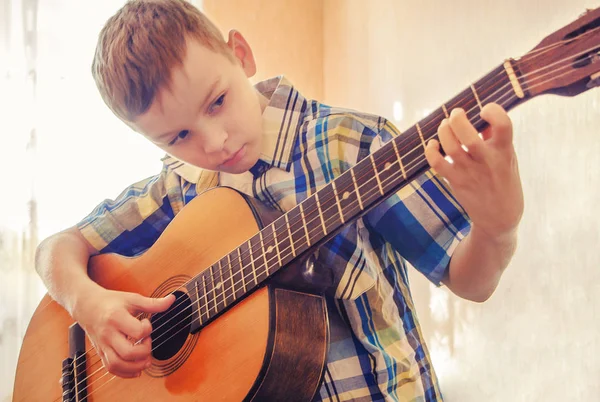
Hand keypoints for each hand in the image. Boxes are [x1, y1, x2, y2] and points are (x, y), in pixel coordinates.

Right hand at [72, 287, 174, 377]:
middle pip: (127, 352)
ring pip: (117, 364)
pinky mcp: (101, 352)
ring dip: (136, 366)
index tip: (146, 323)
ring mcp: (103, 345)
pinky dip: (125, 372)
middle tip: (147, 341)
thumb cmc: (111, 301)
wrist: (87, 306)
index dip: (147, 329)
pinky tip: (136, 368)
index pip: (137, 331)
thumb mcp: (132, 298)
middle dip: (144, 351)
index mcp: (116, 318)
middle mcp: (108, 334)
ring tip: (146, 359)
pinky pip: (111, 368)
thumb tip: (171, 300)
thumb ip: (153, 303)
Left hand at [425, 103, 523, 241]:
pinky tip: (433, 144)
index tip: (485, 110)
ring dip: (444, 131)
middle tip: (456, 113)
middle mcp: (486, 161)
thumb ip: (495, 139)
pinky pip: (437, 164)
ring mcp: (469, 172)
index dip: (493, 111)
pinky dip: (431, 151)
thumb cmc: (504, 183)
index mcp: (504, 152)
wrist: (499, 218)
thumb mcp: (508, 159)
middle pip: (468, 136)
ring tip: (445, 125)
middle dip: (458, 119)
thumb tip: (481, 119)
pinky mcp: (456, 181)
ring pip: (450, 147)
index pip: (503, 125)